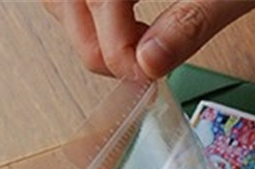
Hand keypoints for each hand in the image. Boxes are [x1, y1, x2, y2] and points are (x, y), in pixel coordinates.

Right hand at [43, 0, 254, 80]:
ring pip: (64, 1)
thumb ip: (190, 23)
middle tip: (146, 68)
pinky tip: (129, 28)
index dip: (115, 46)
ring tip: (140, 44)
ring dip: (94, 34)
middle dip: (102, 46)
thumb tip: (149, 63)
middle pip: (70, 1)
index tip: (146, 75)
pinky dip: (91, 17)